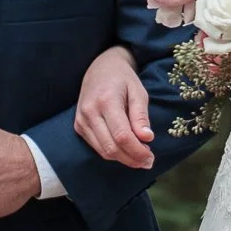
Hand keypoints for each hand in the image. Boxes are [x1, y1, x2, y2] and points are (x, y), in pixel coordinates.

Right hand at [75, 45, 152, 167]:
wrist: (100, 68)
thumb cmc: (122, 79)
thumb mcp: (138, 91)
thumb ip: (141, 115)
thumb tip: (147, 138)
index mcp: (106, 101)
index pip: (122, 135)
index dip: (137, 151)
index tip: (151, 157)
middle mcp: (90, 112)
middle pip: (111, 147)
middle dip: (132, 159)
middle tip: (148, 162)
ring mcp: (81, 120)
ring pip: (103, 151)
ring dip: (123, 159)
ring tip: (140, 159)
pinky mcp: (79, 126)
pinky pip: (97, 147)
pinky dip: (112, 153)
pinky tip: (126, 151)